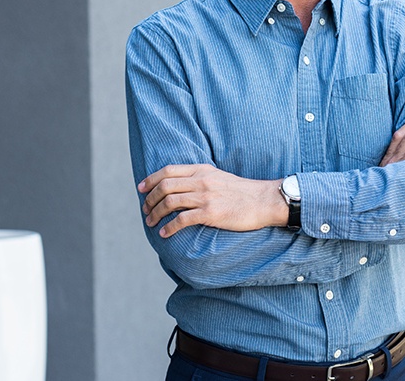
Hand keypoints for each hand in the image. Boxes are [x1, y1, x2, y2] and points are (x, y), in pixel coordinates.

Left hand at [138, 164, 287, 236]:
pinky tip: (164, 233)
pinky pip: (182, 219)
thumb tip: (180, 187)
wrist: (263, 200)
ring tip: (151, 222)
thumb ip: (200, 178)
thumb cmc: (242, 192)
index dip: (151, 180)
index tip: (141, 189)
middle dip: (150, 199)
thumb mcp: (218, 177)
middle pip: (165, 186)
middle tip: (145, 210)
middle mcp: (201, 180)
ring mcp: (205, 196)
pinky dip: (169, 227)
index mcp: (202, 170)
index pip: (168, 171)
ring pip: (170, 202)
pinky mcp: (211, 213)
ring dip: (156, 213)